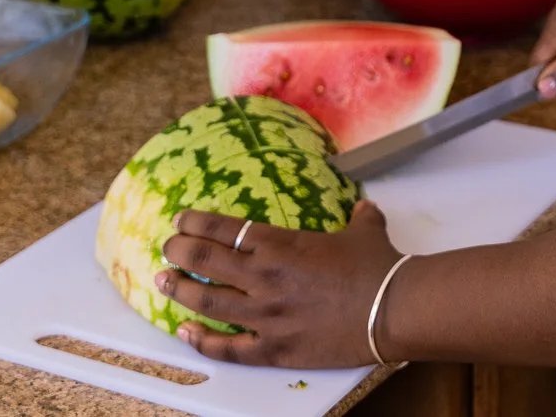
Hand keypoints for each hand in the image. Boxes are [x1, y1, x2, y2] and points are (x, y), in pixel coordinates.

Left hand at [156, 201, 403, 368]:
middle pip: (205, 261)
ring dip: (180, 290)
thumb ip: (358, 217)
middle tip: (167, 248)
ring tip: (164, 282)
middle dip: (179, 252)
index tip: (181, 221)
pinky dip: (203, 341)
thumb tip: (364, 207)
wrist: (392, 309)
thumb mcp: (365, 231)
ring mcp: (265, 316)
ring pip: (207, 302)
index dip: (197, 223)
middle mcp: (263, 278)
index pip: (224, 228)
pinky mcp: (274, 349)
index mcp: (279, 244)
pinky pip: (228, 348)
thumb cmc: (377, 267)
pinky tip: (186, 333)